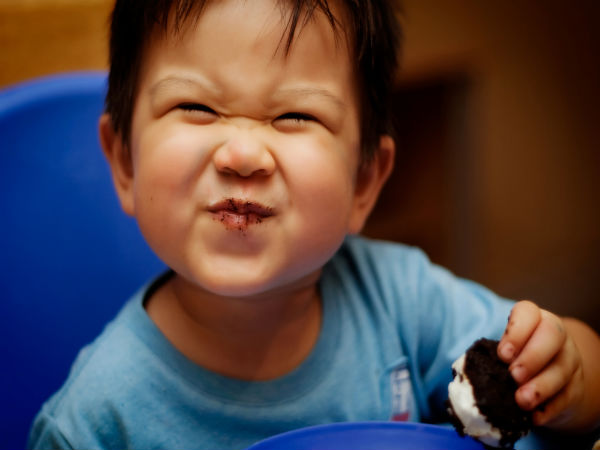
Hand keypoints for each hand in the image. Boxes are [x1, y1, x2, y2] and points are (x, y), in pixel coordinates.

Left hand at [497, 300, 583, 428]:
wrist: (547, 384)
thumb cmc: (515, 361)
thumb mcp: (505, 352)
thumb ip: (490, 356)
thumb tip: (469, 373)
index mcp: (534, 320)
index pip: (528, 312)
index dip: (516, 331)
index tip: (502, 354)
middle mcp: (556, 336)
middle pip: (553, 335)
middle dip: (532, 356)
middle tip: (513, 376)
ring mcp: (570, 360)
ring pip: (562, 368)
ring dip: (541, 386)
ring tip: (521, 400)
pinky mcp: (576, 387)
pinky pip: (567, 396)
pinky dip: (550, 408)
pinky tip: (534, 416)